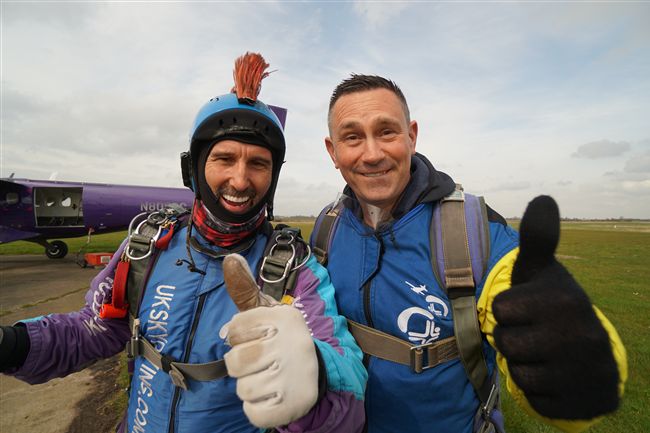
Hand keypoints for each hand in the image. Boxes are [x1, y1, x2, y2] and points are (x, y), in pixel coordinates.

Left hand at [222, 254, 318, 427]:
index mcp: (284, 318)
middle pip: (234, 362)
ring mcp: (294, 376)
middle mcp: (292, 344)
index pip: (234, 330)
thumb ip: (245, 290)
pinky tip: (272, 396)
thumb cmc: (280, 340)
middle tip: (260, 362)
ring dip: (250, 388)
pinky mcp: (292, 404)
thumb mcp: (267, 313)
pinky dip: (257, 408)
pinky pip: (252, 412)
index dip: (238, 337)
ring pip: (242, 390)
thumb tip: (230, 258)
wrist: (318, 372)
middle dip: (242, 366)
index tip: (255, 338)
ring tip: (268, 379)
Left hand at [492, 196, 618, 418]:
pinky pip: (537, 400)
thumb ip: (538, 239)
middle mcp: (581, 336)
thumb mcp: (542, 271)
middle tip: (534, 333)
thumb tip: (544, 198)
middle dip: (513, 339)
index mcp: (565, 299)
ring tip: (543, 353)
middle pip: (506, 343)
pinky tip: (554, 377)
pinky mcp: (585, 401)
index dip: (506, 310)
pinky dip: (539, 391)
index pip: (499, 310)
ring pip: (520, 374)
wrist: (592, 352)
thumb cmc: (552, 305)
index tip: (526, 308)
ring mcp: (586, 372)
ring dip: (524, 365)